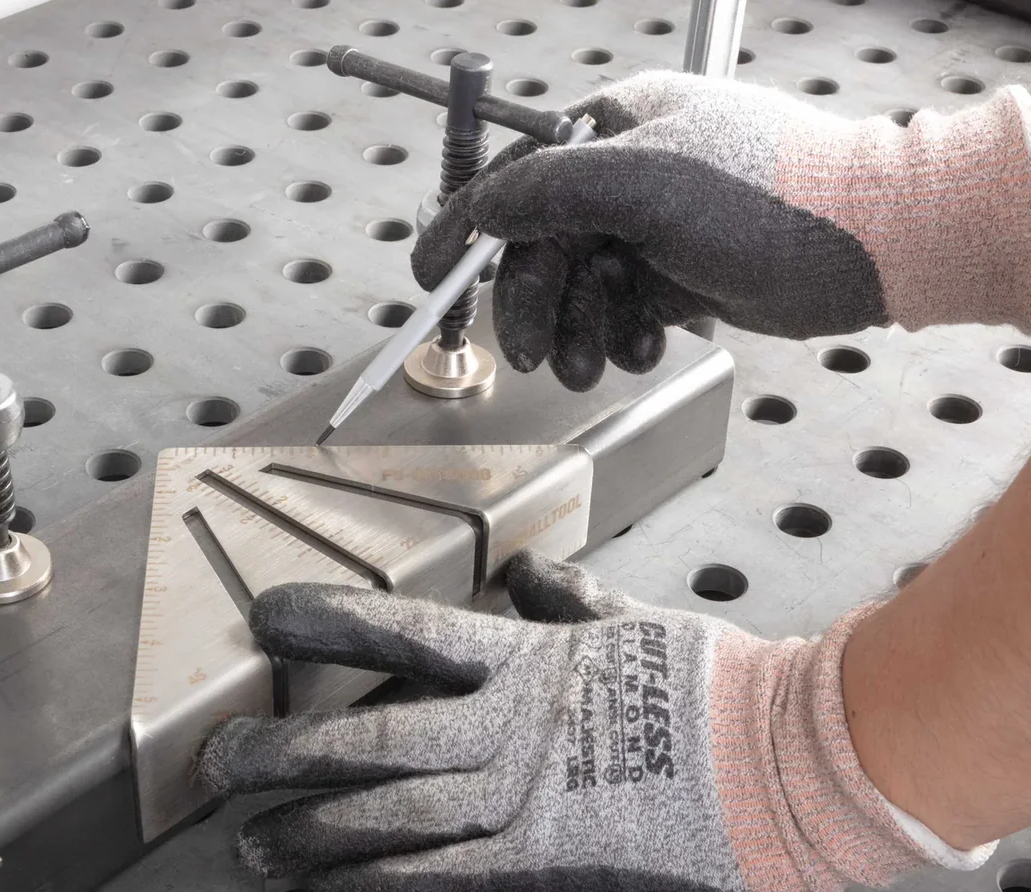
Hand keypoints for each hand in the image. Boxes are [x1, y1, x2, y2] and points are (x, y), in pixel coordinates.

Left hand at [196, 551, 961, 891]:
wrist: (781, 763)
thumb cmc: (705, 688)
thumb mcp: (628, 624)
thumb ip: (564, 599)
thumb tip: (524, 571)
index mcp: (519, 659)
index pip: (402, 630)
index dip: (327, 623)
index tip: (263, 619)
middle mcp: (499, 725)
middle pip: (366, 738)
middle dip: (282, 751)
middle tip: (219, 763)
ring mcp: (512, 799)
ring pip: (382, 817)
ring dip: (306, 835)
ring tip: (247, 848)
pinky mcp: (536, 866)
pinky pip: (431, 883)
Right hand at [413, 71, 1028, 390]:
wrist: (860, 246)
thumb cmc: (768, 195)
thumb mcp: (644, 182)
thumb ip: (551, 191)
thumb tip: (485, 207)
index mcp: (611, 130)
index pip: (514, 179)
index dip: (467, 231)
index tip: (430, 275)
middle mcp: (626, 176)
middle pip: (542, 248)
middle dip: (538, 305)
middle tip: (537, 353)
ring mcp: (650, 229)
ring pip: (579, 290)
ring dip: (580, 332)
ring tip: (597, 361)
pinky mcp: (675, 275)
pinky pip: (619, 313)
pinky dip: (621, 337)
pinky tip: (641, 345)